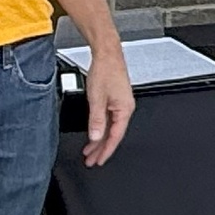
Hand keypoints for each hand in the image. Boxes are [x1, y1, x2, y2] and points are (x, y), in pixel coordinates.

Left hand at [80, 49, 135, 166]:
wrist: (107, 54)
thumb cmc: (105, 71)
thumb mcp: (97, 98)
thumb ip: (96, 120)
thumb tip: (95, 137)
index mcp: (124, 110)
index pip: (115, 137)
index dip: (106, 151)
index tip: (98, 160)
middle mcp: (125, 109)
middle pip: (113, 135)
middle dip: (101, 149)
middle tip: (91, 160)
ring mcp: (121, 105)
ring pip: (110, 128)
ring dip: (99, 140)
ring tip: (89, 151)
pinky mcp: (116, 101)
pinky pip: (109, 120)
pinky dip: (101, 129)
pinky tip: (94, 134)